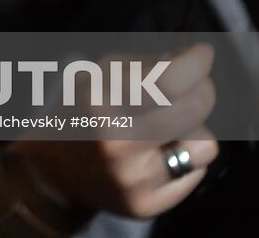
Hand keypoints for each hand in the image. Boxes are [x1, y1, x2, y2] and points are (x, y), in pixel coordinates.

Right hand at [11, 43, 219, 218]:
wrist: (53, 171)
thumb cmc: (83, 113)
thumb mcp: (98, 75)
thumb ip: (144, 65)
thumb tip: (193, 59)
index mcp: (98, 101)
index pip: (167, 79)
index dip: (196, 62)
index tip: (202, 53)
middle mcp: (116, 141)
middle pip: (194, 107)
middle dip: (202, 90)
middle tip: (193, 86)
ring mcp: (133, 177)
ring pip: (205, 143)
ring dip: (192, 130)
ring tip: (165, 130)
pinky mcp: (147, 204)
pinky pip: (196, 173)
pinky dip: (185, 160)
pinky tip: (158, 156)